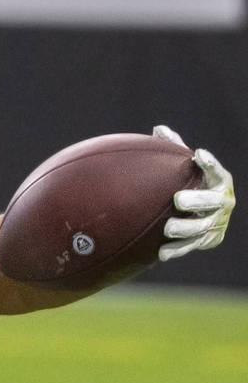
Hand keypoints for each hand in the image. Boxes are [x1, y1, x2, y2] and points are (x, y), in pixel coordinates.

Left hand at [153, 125, 234, 260]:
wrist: (200, 212)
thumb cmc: (189, 182)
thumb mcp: (185, 167)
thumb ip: (175, 149)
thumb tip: (159, 129)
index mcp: (219, 182)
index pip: (218, 172)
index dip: (210, 165)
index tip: (198, 155)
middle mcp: (223, 202)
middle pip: (214, 202)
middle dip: (199, 200)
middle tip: (178, 200)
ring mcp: (218, 222)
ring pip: (204, 227)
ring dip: (186, 228)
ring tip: (168, 228)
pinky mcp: (210, 239)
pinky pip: (194, 246)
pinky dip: (178, 250)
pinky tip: (162, 253)